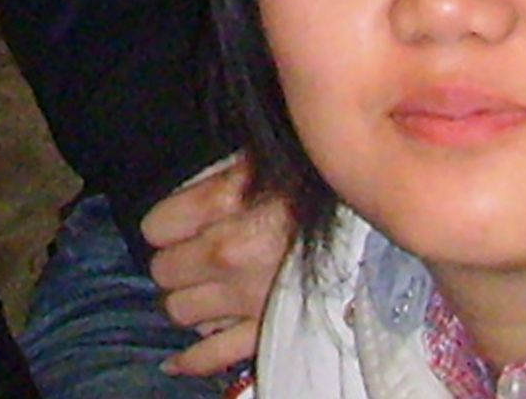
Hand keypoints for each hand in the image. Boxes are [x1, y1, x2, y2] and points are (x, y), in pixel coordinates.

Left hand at [138, 158, 292, 375]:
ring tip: (201, 291)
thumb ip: (218, 177)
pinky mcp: (265, 333)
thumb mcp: (262, 163)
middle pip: (164, 271)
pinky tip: (176, 361)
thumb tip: (184, 194)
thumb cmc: (312, 189)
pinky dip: (191, 359)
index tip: (177, 226)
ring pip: (180, 311)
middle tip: (190, 258)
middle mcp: (225, 255)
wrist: (370, 232)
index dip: (165, 226)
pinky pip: (211, 356)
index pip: (155, 227)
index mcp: (221, 205)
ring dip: (187, 301)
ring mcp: (244, 299)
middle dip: (174, 264)